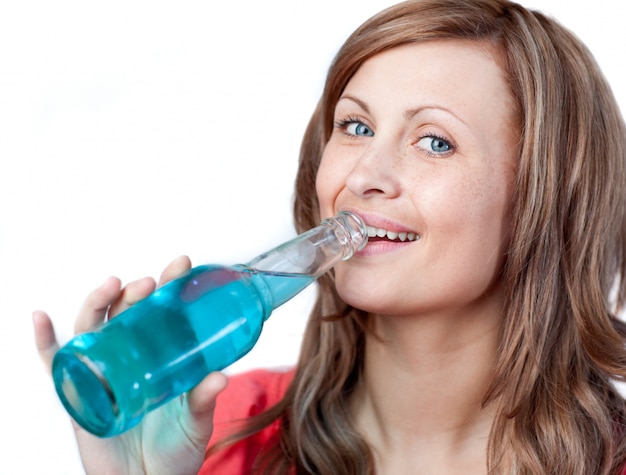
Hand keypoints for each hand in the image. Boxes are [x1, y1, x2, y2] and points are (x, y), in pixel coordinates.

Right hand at [33, 256, 228, 474]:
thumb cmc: (174, 452)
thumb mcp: (195, 422)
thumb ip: (203, 399)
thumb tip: (219, 376)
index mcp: (160, 358)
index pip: (162, 313)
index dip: (168, 286)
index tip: (181, 265)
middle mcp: (130, 358)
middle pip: (126, 313)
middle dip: (136, 291)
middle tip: (151, 282)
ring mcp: (101, 372)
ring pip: (93, 327)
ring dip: (99, 302)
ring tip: (113, 285)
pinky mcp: (77, 393)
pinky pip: (54, 364)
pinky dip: (45, 341)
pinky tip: (41, 318)